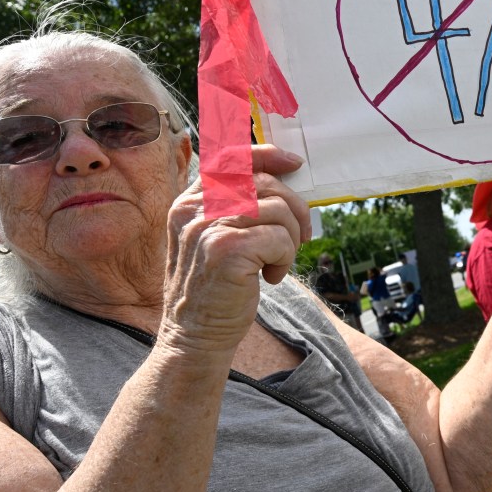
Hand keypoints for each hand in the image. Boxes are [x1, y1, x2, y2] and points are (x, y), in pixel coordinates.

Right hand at [158, 145, 311, 356]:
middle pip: (265, 184)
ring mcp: (208, 227)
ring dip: (289, 239)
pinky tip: (270, 277)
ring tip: (275, 263)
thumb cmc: (216, 288)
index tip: (293, 163)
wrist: (195, 336)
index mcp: (190, 202)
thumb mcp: (215, 239)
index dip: (267, 155)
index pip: (232, 160)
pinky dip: (285, 258)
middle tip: (300, 236)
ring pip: (277, 210)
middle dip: (295, 208)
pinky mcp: (227, 250)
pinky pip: (279, 238)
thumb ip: (236, 208)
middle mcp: (195, 209)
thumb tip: (282, 178)